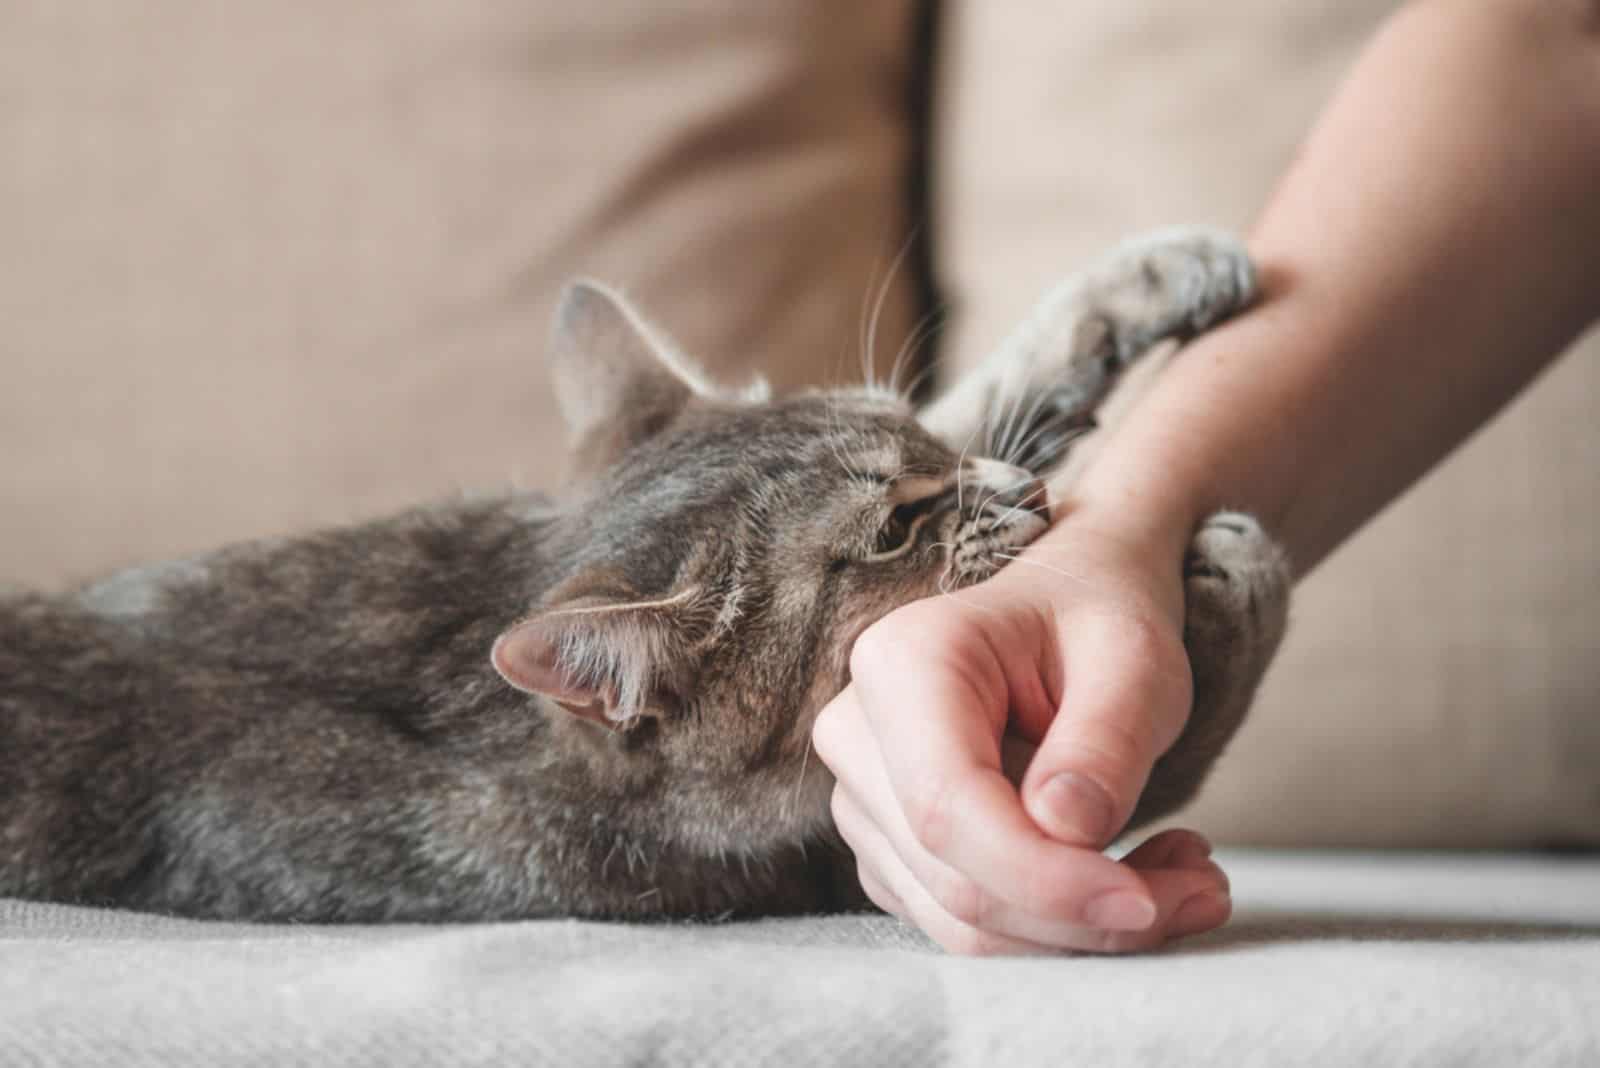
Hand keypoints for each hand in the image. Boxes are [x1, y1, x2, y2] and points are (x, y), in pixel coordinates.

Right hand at [812, 518, 1231, 953]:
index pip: (949, 808)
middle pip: (956, 879)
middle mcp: (857, 733)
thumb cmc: (1095, 621)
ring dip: (1082, 928)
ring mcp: (862, 798)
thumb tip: (1069, 831)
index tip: (1149, 899)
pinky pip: (966, 924)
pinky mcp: (890, 848)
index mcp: (902, 664)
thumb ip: (1106, 737)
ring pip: (962, 921)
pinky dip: (1056, 924)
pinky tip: (1123, 870)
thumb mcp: (1134, 657)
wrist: (1065, 610)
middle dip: (1086, 913)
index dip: (1046, 878)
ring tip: (1184, 876)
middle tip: (1205, 890)